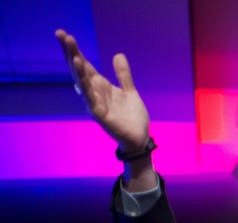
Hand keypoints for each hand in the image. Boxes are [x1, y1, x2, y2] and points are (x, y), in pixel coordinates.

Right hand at [55, 29, 149, 150]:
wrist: (139, 138)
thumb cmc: (132, 117)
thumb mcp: (129, 91)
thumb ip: (123, 74)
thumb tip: (118, 54)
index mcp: (100, 86)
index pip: (84, 64)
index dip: (75, 50)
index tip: (64, 34)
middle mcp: (94, 92)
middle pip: (79, 69)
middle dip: (70, 52)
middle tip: (61, 33)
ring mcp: (94, 102)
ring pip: (82, 80)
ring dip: (76, 65)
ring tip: (71, 49)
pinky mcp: (98, 113)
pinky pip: (90, 96)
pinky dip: (84, 83)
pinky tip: (80, 70)